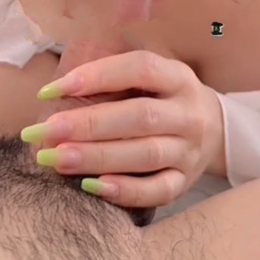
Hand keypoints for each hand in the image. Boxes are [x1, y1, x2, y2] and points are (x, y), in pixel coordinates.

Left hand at [21, 50, 226, 208]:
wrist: (215, 129)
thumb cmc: (163, 98)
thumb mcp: (152, 76)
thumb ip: (114, 77)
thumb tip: (56, 88)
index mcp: (178, 77)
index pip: (140, 68)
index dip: (96, 76)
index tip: (50, 90)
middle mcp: (189, 113)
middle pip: (140, 116)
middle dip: (88, 124)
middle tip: (44, 131)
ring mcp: (190, 150)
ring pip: (146, 155)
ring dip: (97, 157)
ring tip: (55, 158)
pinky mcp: (185, 182)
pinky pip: (158, 190)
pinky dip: (125, 190)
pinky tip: (91, 186)